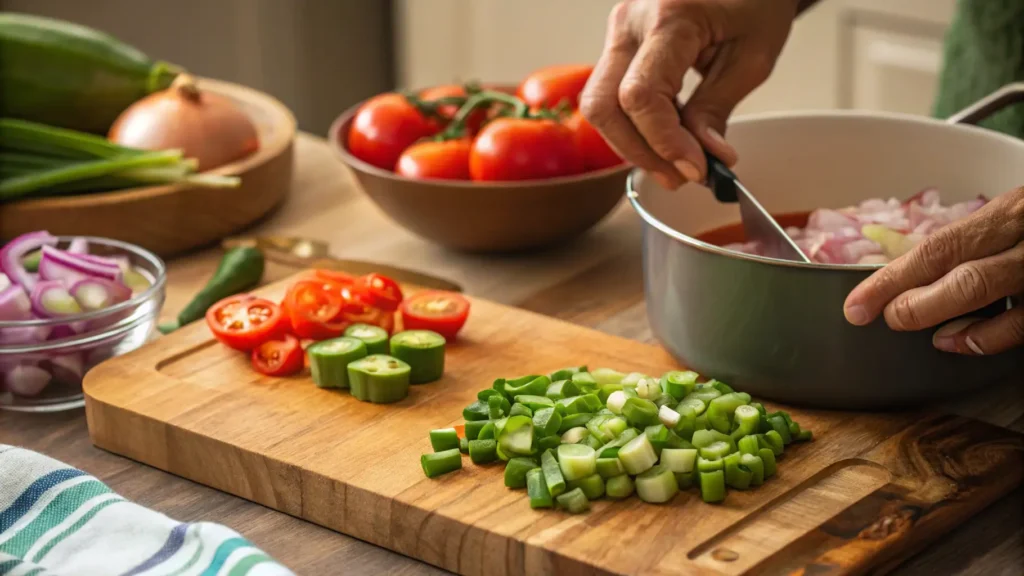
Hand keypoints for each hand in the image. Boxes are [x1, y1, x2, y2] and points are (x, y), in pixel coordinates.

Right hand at [580, 0, 800, 188]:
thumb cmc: (756, 0)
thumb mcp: (752, 56)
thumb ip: (718, 109)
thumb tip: (704, 158)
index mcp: (670, 17)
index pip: (641, 96)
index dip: (664, 143)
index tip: (697, 168)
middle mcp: (631, 21)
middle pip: (604, 106)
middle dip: (640, 152)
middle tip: (680, 177)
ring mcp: (619, 31)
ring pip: (599, 106)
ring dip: (634, 145)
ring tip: (675, 164)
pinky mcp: (620, 44)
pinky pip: (610, 95)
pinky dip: (635, 126)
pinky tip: (666, 138)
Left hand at [844, 187, 1023, 354]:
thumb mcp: (1010, 218)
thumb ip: (972, 241)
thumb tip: (910, 274)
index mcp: (1007, 213)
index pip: (938, 247)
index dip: (891, 279)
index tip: (856, 304)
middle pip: (958, 272)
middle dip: (911, 301)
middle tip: (886, 318)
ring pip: (985, 290)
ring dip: (939, 315)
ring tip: (911, 325)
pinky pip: (1022, 322)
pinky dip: (988, 337)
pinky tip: (959, 343)